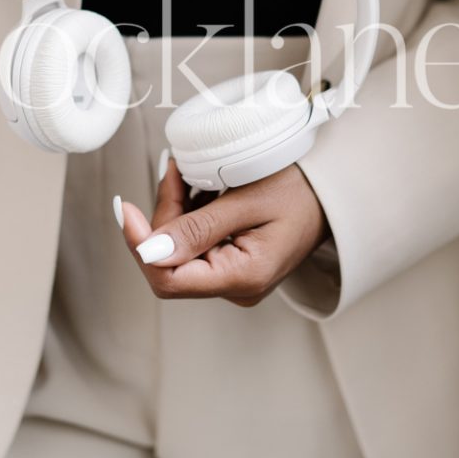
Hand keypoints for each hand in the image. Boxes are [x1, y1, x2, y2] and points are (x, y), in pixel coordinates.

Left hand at [118, 160, 327, 305]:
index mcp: (242, 278)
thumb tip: (148, 251)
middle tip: (174, 170)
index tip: (124, 207)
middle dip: (162, 215)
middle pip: (169, 262)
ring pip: (178, 250)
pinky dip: (188, 213)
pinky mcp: (231, 264)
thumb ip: (198, 227)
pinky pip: (193, 243)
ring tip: (188, 172)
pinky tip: (198, 187)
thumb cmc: (302, 191)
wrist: (334, 192)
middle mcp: (235, 287)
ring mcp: (232, 278)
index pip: (168, 280)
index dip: (139, 245)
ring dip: (174, 209)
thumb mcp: (249, 200)